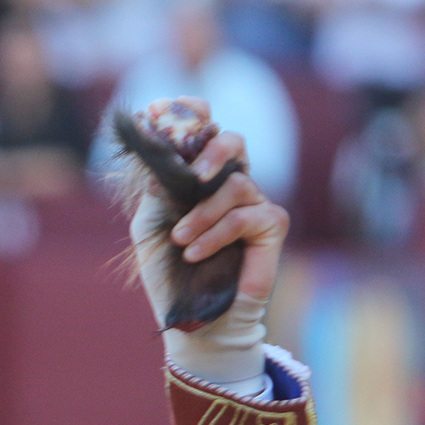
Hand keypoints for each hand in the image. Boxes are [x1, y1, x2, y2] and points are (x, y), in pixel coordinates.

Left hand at [149, 97, 289, 306]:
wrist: (194, 318)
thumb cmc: (171, 272)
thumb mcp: (153, 225)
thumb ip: (158, 189)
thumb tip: (159, 154)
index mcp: (200, 181)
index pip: (205, 136)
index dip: (195, 116)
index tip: (175, 107)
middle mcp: (230, 186)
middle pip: (233, 142)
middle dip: (212, 150)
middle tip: (193, 174)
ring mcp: (254, 204)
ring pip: (235, 185)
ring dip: (202, 214)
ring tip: (181, 240)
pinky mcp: (271, 227)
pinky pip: (246, 216)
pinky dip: (216, 233)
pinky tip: (195, 252)